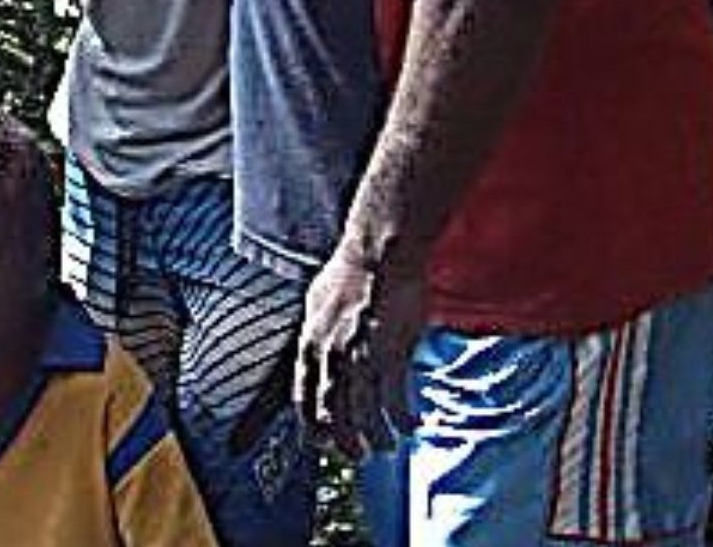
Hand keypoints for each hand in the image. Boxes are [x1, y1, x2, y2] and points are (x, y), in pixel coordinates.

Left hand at [294, 242, 425, 458]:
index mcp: (309, 345)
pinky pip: (394, 400)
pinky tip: (409, 425)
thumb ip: (316, 336)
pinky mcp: (390, 356)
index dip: (312, 426)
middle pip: (331, 416)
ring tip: (384, 448)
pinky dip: (401, 419)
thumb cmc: (350, 273)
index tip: (322, 441)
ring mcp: (360, 359)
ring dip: (375, 439)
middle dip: (343, 443)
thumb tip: (312, 352)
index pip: (303, 399)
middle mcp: (330, 357)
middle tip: (356, 456)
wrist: (378, 254)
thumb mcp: (317, 305)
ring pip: (363, 416)